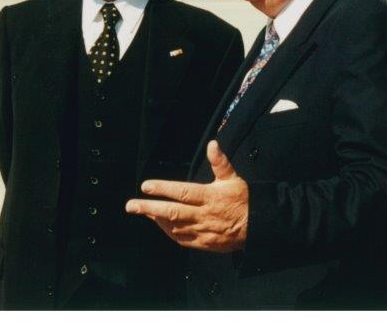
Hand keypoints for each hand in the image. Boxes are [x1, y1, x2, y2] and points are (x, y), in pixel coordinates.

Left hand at [125, 140, 247, 251]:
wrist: (256, 226)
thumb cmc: (242, 200)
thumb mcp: (232, 178)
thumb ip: (220, 162)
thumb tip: (212, 144)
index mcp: (210, 197)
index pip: (182, 192)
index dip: (163, 189)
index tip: (146, 186)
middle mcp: (203, 214)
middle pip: (172, 212)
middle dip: (149, 208)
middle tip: (131, 205)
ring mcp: (202, 230)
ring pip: (174, 227)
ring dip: (156, 219)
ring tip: (142, 212)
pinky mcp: (203, 243)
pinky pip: (181, 239)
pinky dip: (168, 232)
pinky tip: (159, 224)